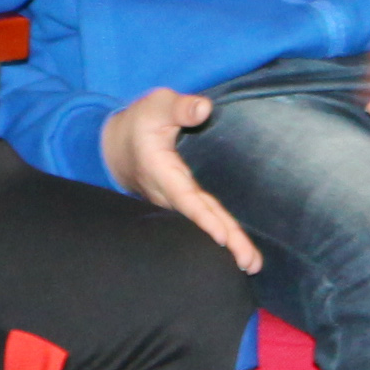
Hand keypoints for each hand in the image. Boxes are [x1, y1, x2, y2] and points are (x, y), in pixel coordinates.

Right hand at [100, 91, 261, 271]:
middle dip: (225, 242)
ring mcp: (175, 201)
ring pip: (203, 223)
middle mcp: (169, 193)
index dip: (203, 218)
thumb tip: (204, 108)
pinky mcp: (182, 202)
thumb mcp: (158, 105)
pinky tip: (236, 248)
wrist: (119, 145)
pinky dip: (220, 234)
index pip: (186, 198)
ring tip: (251, 264)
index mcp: (163, 172)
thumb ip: (180, 107)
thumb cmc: (142, 122)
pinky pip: (203, 219)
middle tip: (250, 264)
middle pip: (200, 220)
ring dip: (227, 243)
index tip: (222, 237)